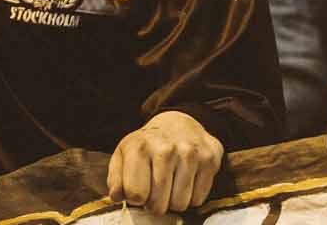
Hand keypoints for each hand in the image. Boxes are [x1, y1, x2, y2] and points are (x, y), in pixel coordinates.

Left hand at [107, 111, 222, 213]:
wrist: (178, 122)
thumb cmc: (148, 144)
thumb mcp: (124, 154)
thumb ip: (116, 178)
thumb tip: (117, 197)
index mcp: (139, 147)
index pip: (135, 194)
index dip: (136, 198)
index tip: (139, 191)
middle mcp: (166, 149)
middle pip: (158, 204)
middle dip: (155, 203)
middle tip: (156, 190)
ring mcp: (190, 153)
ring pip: (180, 204)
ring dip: (174, 201)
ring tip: (170, 184)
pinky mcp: (210, 159)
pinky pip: (198, 199)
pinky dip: (191, 196)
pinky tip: (185, 180)